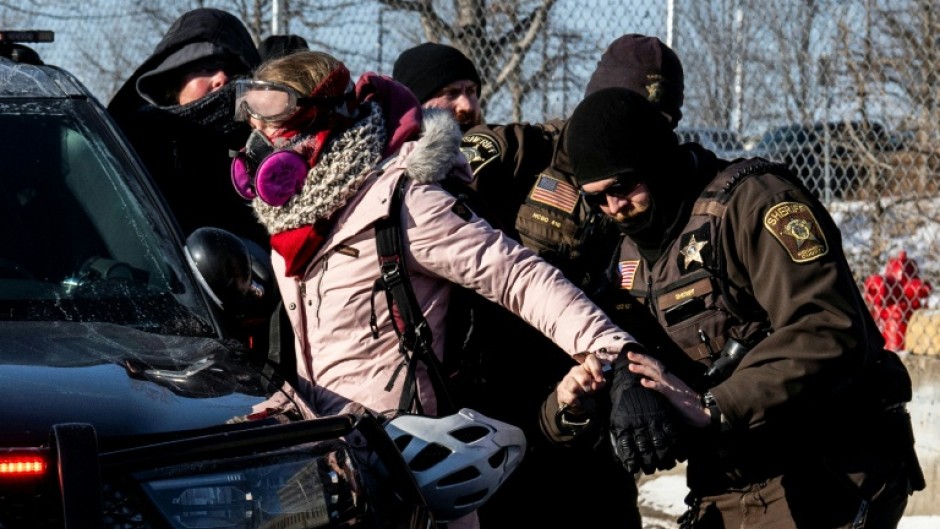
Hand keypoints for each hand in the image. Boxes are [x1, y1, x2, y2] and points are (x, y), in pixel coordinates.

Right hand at [556, 353, 606, 414]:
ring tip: (582, 396)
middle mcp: (575, 371)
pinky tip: (577, 401)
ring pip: (574, 387)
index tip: (600, 380)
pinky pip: (570, 397)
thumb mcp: (594, 386)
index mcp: (585, 367)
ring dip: (581, 394)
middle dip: (589, 388)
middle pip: (584, 378)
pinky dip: (576, 402)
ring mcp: (566, 379)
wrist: (572, 400)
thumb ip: (599, 383)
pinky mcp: (561, 389)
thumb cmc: (586, 390)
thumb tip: (601, 381)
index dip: (596, 368)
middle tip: (589, 392)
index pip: (590, 359)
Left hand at [608, 355, 685, 474]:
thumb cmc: (688, 404)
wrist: (703, 409)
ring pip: (655, 373)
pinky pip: (661, 387)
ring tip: (631, 366)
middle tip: (629, 354)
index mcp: (669, 378)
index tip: (633, 356)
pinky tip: (643, 382)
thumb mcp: (672, 395)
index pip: (655, 366)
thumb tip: (650, 390)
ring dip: (642, 369)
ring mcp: (671, 385)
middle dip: (641, 358)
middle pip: (654, 365)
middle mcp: (670, 378)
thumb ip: (662, 390)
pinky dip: (652, 384)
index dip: (644, 360)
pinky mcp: (673, 394)